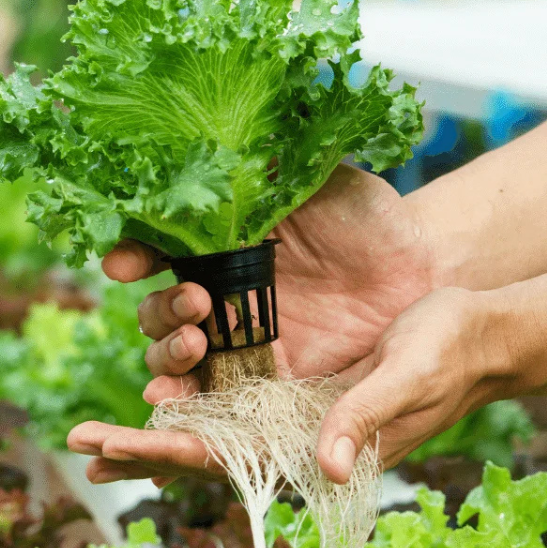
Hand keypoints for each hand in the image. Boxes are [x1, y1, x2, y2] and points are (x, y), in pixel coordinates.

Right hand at [67, 165, 444, 483]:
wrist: (421, 269)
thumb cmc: (366, 219)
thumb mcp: (312, 181)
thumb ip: (263, 171)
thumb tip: (204, 143)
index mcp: (221, 248)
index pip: (157, 254)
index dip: (133, 258)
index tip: (124, 264)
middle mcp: (221, 296)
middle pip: (158, 314)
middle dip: (160, 314)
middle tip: (196, 305)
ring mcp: (243, 342)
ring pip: (178, 359)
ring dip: (166, 359)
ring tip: (189, 349)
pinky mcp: (270, 382)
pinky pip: (218, 398)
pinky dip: (187, 404)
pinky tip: (172, 402)